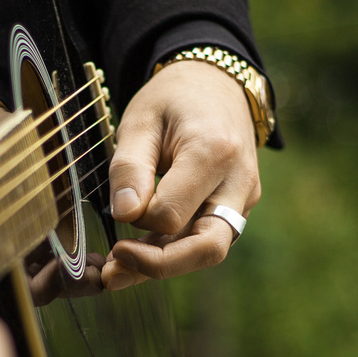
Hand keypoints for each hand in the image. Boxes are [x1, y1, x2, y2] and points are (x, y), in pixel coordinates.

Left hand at [101, 60, 260, 291]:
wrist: (216, 84)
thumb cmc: (174, 99)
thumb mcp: (140, 121)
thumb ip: (129, 168)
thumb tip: (125, 215)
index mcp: (214, 153)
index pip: (172, 214)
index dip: (139, 219)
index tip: (120, 204)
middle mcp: (238, 182)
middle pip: (207, 248)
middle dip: (158, 266)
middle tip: (113, 272)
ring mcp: (244, 198)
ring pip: (208, 250)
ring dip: (164, 265)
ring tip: (119, 270)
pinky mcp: (237, 207)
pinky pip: (207, 239)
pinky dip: (174, 251)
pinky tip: (141, 252)